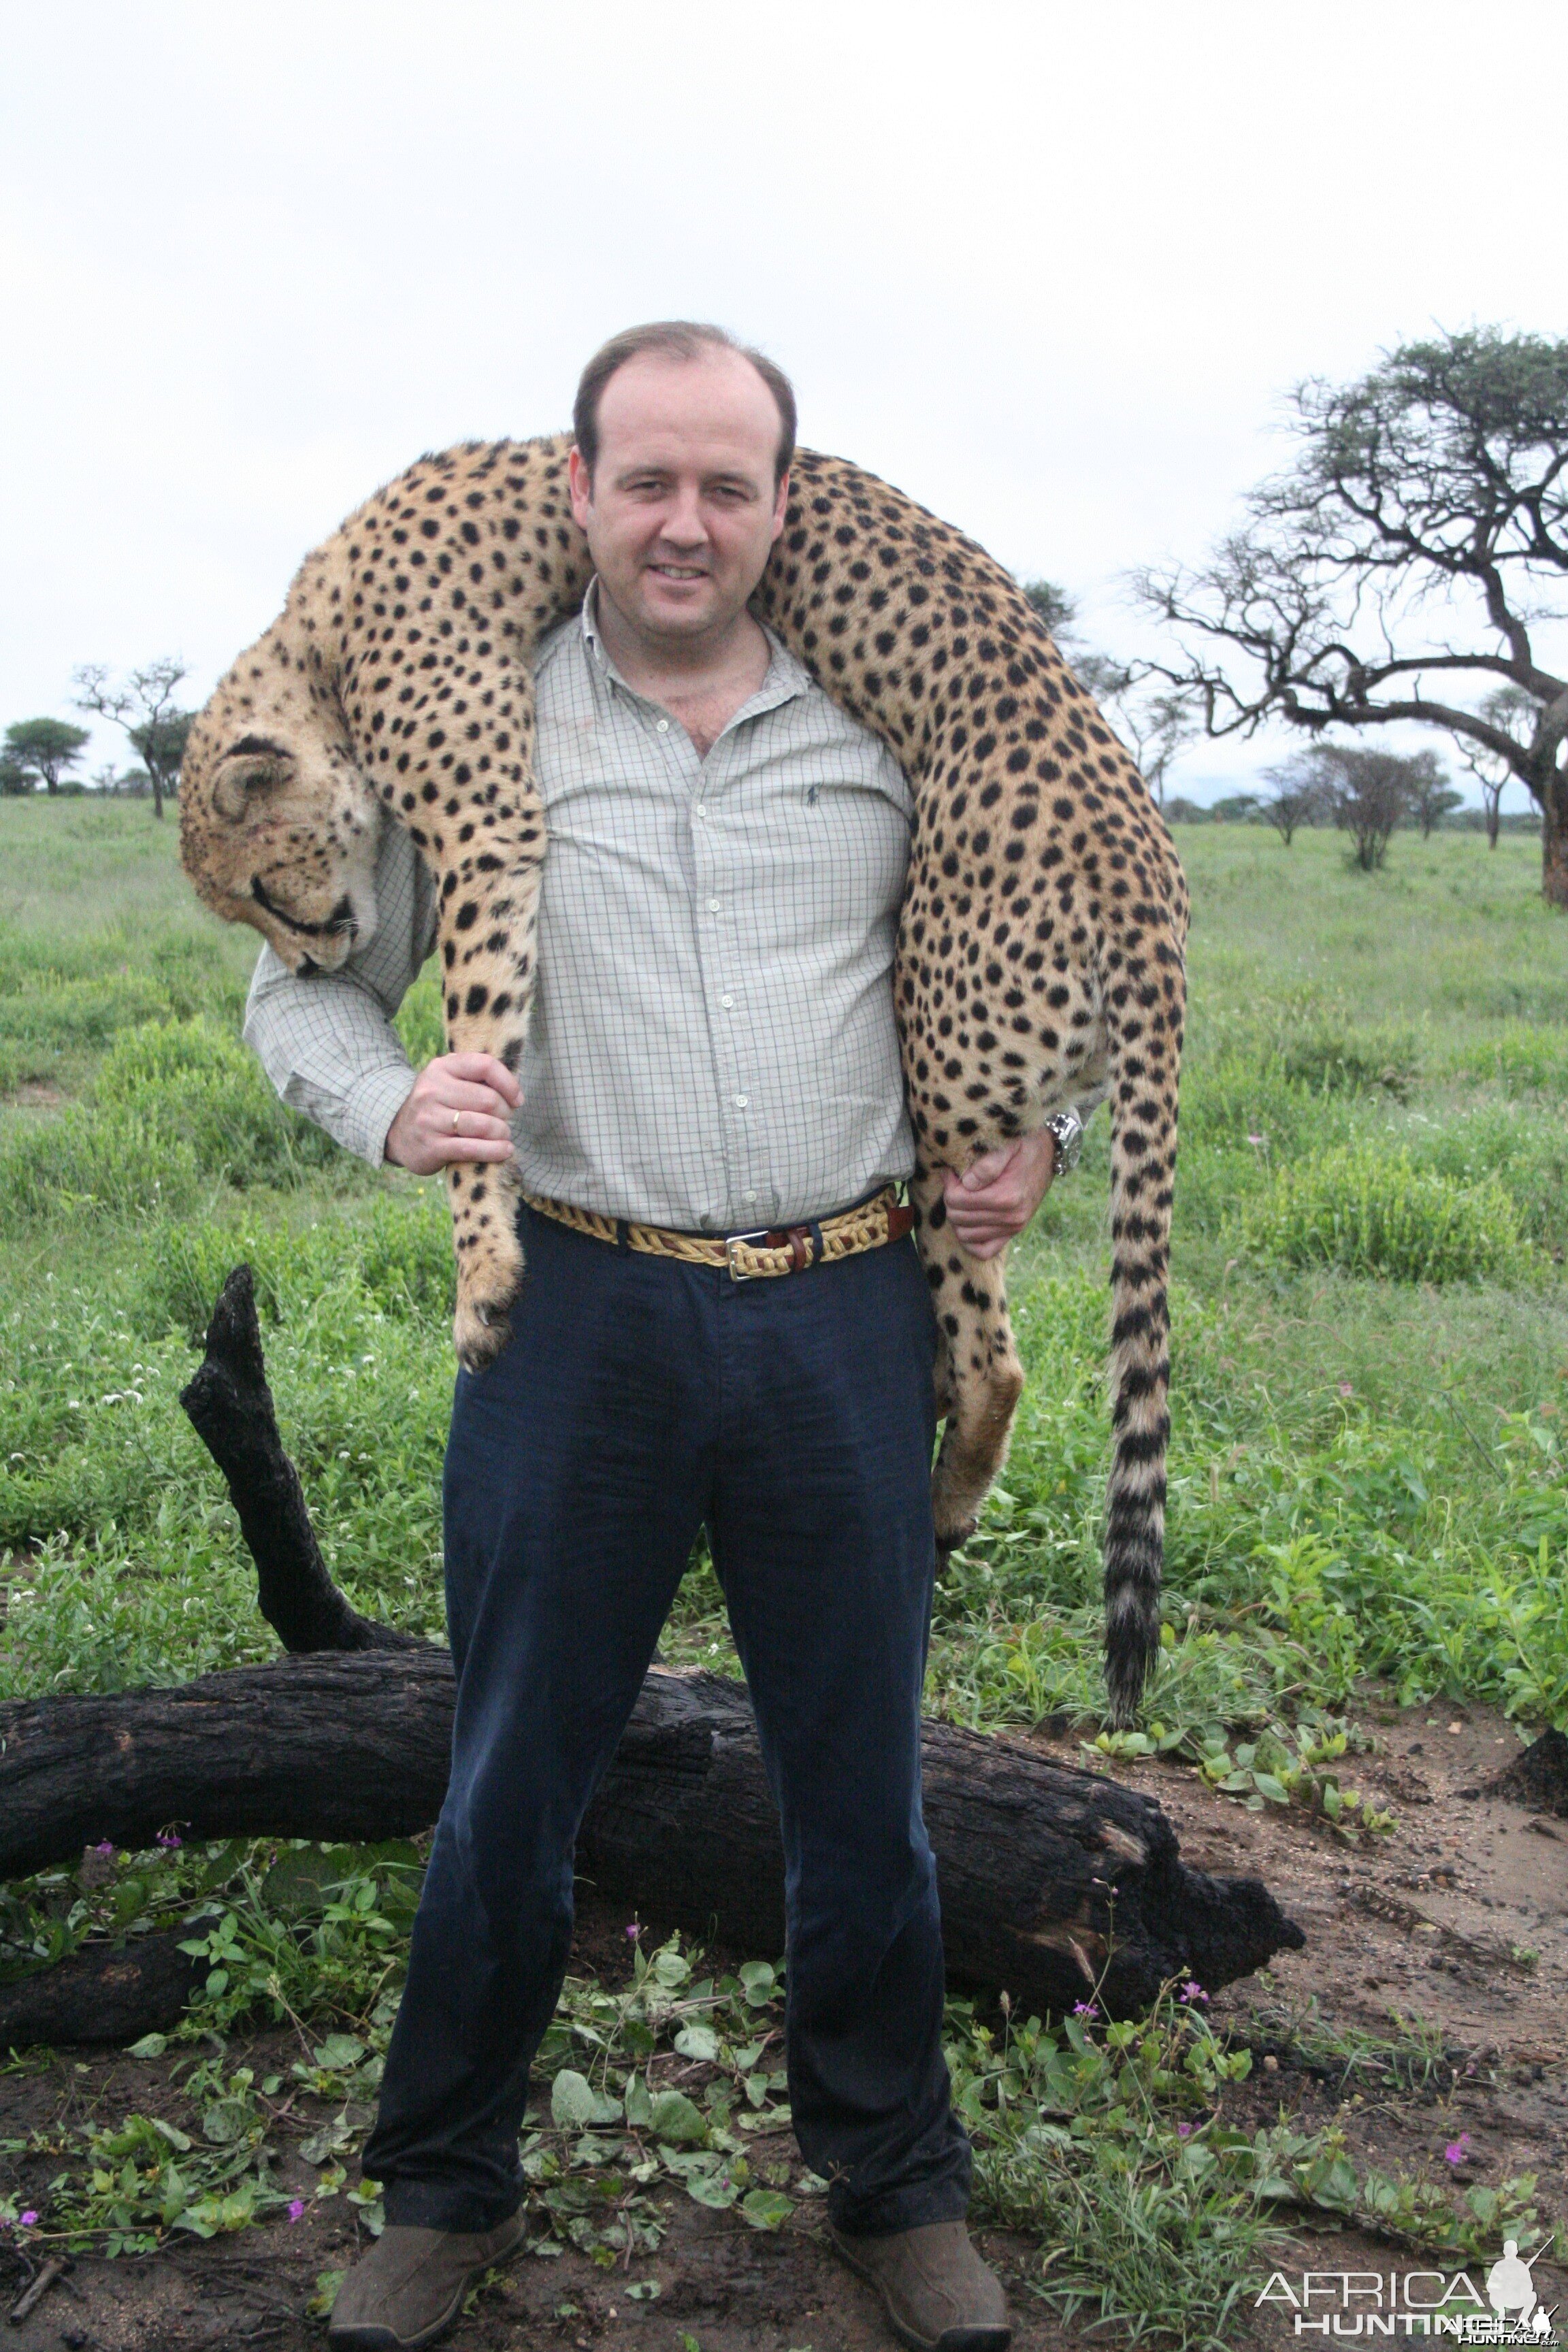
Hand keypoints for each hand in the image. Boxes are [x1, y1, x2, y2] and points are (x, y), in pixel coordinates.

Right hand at [384, 1053, 520, 1174]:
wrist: (396, 1133)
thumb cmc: (436, 1105)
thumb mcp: (448, 1081)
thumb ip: (475, 1077)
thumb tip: (514, 1090)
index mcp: (441, 1068)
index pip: (484, 1065)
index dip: (508, 1083)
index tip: (517, 1099)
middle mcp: (432, 1090)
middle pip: (488, 1099)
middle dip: (505, 1113)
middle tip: (505, 1121)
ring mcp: (429, 1119)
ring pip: (482, 1124)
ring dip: (502, 1132)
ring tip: (504, 1136)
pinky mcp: (431, 1146)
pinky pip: (471, 1148)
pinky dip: (494, 1151)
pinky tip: (505, 1151)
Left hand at [943, 1130, 1055, 1259]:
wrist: (1049, 1152)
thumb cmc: (1025, 1145)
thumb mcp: (1007, 1145)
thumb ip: (986, 1164)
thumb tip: (966, 1183)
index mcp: (1006, 1197)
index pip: (957, 1201)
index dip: (949, 1185)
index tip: (952, 1172)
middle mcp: (1011, 1217)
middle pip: (958, 1218)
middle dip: (951, 1199)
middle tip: (955, 1183)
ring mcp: (1013, 1227)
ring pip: (965, 1235)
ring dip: (957, 1218)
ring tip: (962, 1198)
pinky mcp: (1014, 1232)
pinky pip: (984, 1250)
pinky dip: (971, 1241)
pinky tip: (969, 1221)